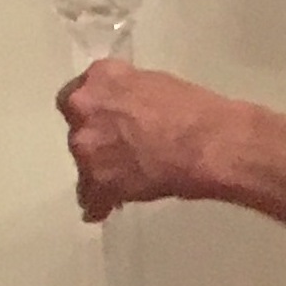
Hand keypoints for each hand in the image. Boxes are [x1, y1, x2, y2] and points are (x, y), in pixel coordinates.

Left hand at [55, 60, 222, 222]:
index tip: (106, 120)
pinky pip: (90, 198)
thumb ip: (127, 93)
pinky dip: (101, 203)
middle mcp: (84, 108)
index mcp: (100, 78)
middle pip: (79, 128)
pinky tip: (110, 207)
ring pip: (83, 164)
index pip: (77, 93)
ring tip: (126, 181)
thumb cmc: (195, 110)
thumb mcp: (155, 84)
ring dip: (101, 170)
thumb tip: (125, 108)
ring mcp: (87, 147)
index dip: (94, 111)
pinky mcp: (97, 182)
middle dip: (98, 139)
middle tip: (123, 148)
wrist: (209, 144)